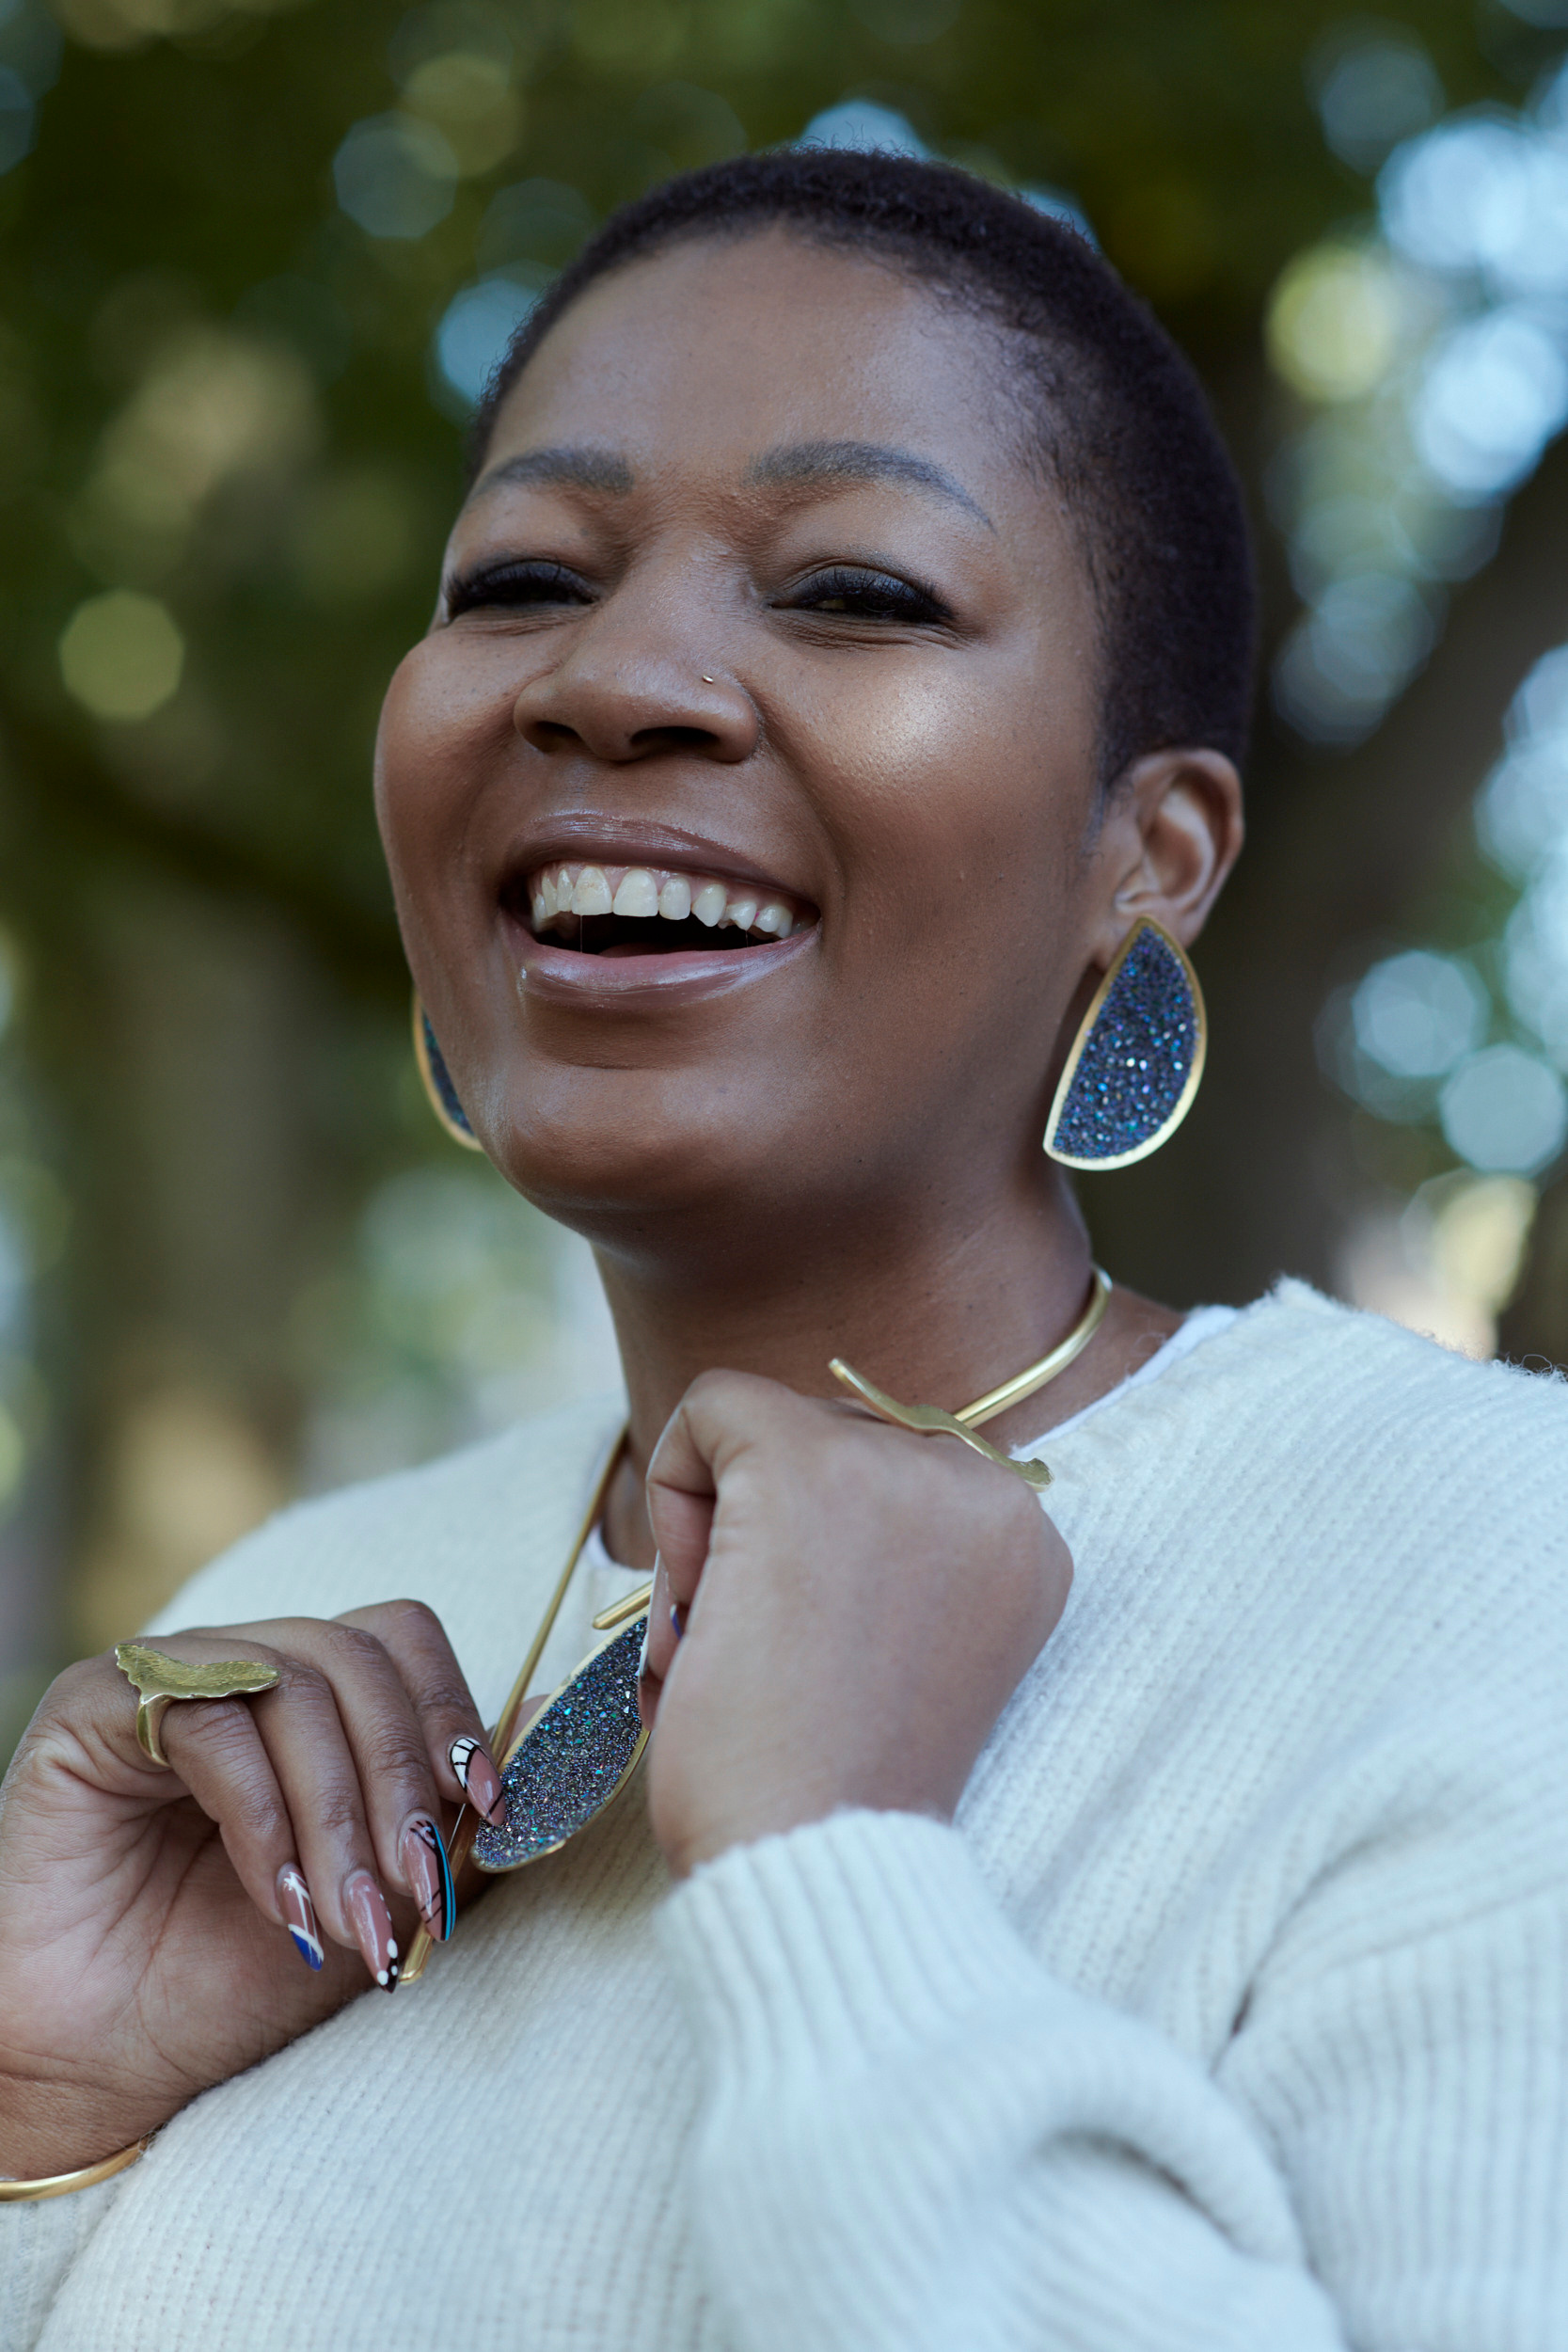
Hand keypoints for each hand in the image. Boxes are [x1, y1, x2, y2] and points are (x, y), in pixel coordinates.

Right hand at [0, 1602, 503, 2179]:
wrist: (106, 2066)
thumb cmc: (237, 1981)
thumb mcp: (383, 1895)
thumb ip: (460, 1813)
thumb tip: (562, 1713)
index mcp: (310, 1695)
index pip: (402, 1642)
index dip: (452, 1712)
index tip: (486, 1808)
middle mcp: (243, 1666)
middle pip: (360, 1658)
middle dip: (401, 1782)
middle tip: (411, 1892)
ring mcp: (171, 1677)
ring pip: (296, 1684)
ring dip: (339, 1812)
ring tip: (345, 1916)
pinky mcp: (98, 1705)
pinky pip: (211, 1721)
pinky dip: (263, 1816)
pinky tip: (276, 1900)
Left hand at [637, 1373, 1071, 1878]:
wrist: (814, 1864)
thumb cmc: (831, 1787)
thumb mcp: (902, 1647)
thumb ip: (886, 1553)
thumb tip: (794, 1469)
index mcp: (1023, 1540)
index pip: (888, 1478)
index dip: (816, 1559)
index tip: (808, 1657)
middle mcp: (986, 1491)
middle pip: (828, 1443)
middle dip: (760, 1542)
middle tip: (750, 1661)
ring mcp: (902, 1469)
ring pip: (763, 1431)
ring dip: (713, 1538)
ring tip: (719, 1652)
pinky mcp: (805, 1466)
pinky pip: (711, 1408)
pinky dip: (672, 1494)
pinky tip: (692, 1606)